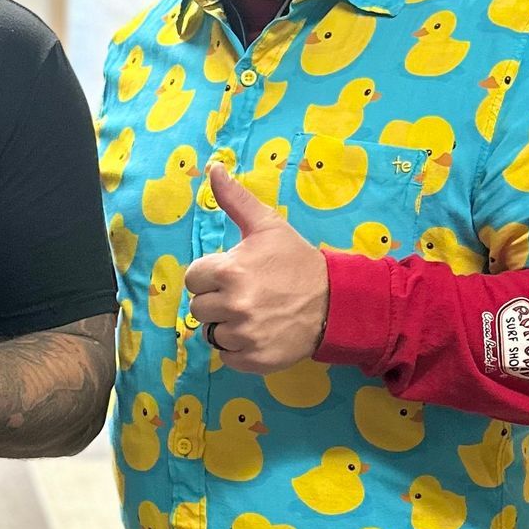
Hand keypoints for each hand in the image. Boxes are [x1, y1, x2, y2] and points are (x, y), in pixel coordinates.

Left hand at [184, 165, 330, 372]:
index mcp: (228, 271)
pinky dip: (238, 348)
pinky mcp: (253, 360)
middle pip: (199, 308)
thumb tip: (213, 167)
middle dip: (217, 301)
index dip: (211, 276)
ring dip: (227, 325)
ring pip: (211, 333)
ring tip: (253, 313)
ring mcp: (243, 336)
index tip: (233, 274)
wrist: (335, 301)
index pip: (193, 279)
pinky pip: (226, 356)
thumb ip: (235, 199)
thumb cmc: (296, 261)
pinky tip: (258, 332)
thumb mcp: (267, 226)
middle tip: (246, 294)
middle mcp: (233, 305)